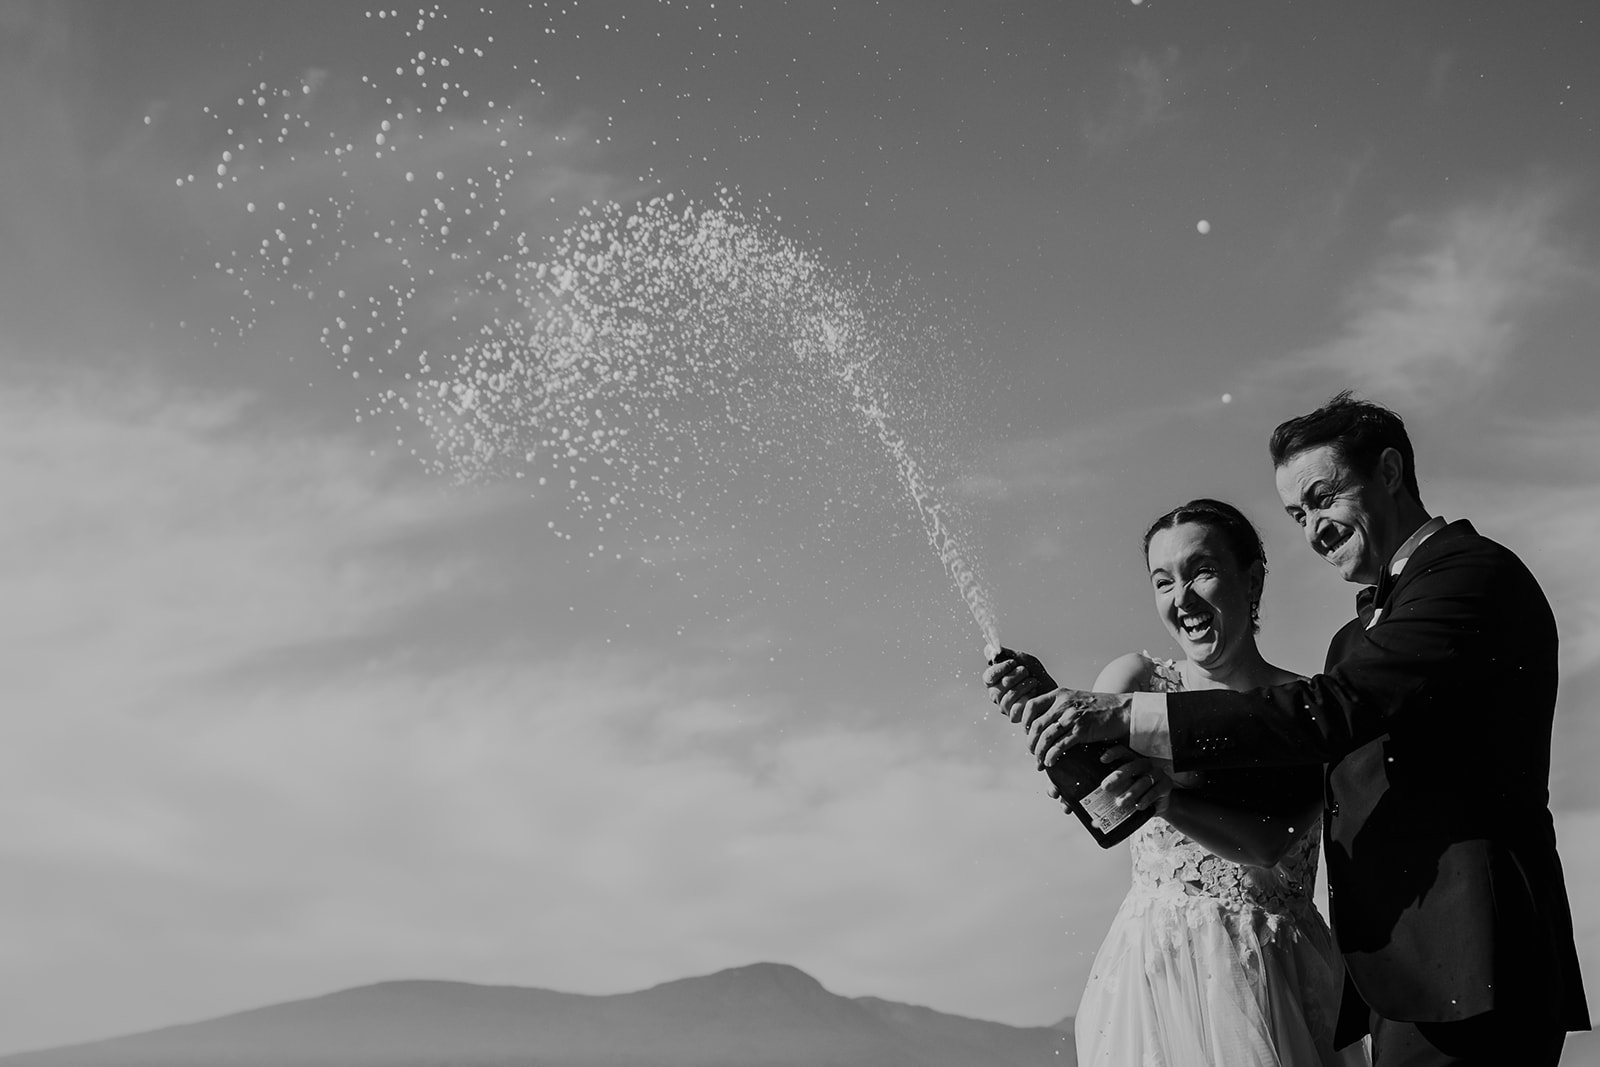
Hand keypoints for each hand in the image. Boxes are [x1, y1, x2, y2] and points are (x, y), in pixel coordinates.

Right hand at [982, 648, 1057, 722]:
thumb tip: (989, 650)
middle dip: (1013, 677)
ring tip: (1033, 681)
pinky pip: (1015, 709)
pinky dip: (1027, 698)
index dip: (999, 669)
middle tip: (1025, 671)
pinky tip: (1034, 693)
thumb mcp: (1023, 660)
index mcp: (995, 681)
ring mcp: (1006, 708)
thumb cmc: (1036, 675)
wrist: (1053, 690)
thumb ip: (1006, 654)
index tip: (1013, 662)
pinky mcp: (1016, 717)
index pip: (987, 677)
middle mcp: (997, 696)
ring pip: (1006, 699)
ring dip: (1022, 686)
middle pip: (996, 689)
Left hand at [1021, 688, 1131, 766]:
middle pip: (1036, 725)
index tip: (1026, 733)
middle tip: (1032, 752)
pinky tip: (1049, 762)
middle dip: (1030, 742)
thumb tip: (1043, 721)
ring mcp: (1072, 717)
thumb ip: (1060, 706)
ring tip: (1039, 762)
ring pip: (1046, 737)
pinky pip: (1059, 745)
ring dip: (1039, 752)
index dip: (1024, 721)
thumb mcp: (1076, 699)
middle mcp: (1063, 704)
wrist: (1123, 711)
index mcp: (1059, 694)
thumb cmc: (1100, 707)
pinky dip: (1051, 756)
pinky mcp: (1081, 730)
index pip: (1031, 706)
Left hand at [1046, 746, 1177, 815]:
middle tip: (1105, 787)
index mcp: (1127, 758)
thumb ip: (1086, 787)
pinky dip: (1146, 799)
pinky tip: (1138, 807)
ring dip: (1130, 792)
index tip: (1101, 759)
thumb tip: (1053, 794)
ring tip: (1120, 803)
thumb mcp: (1110, 786)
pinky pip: (1156, 791)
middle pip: (1130, 765)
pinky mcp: (1166, 786)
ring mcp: (1155, 773)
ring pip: (1143, 780)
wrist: (1158, 801)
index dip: (1112, 753)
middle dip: (1118, 776)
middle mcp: (1141, 762)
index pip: (1120, 749)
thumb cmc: (1127, 790)